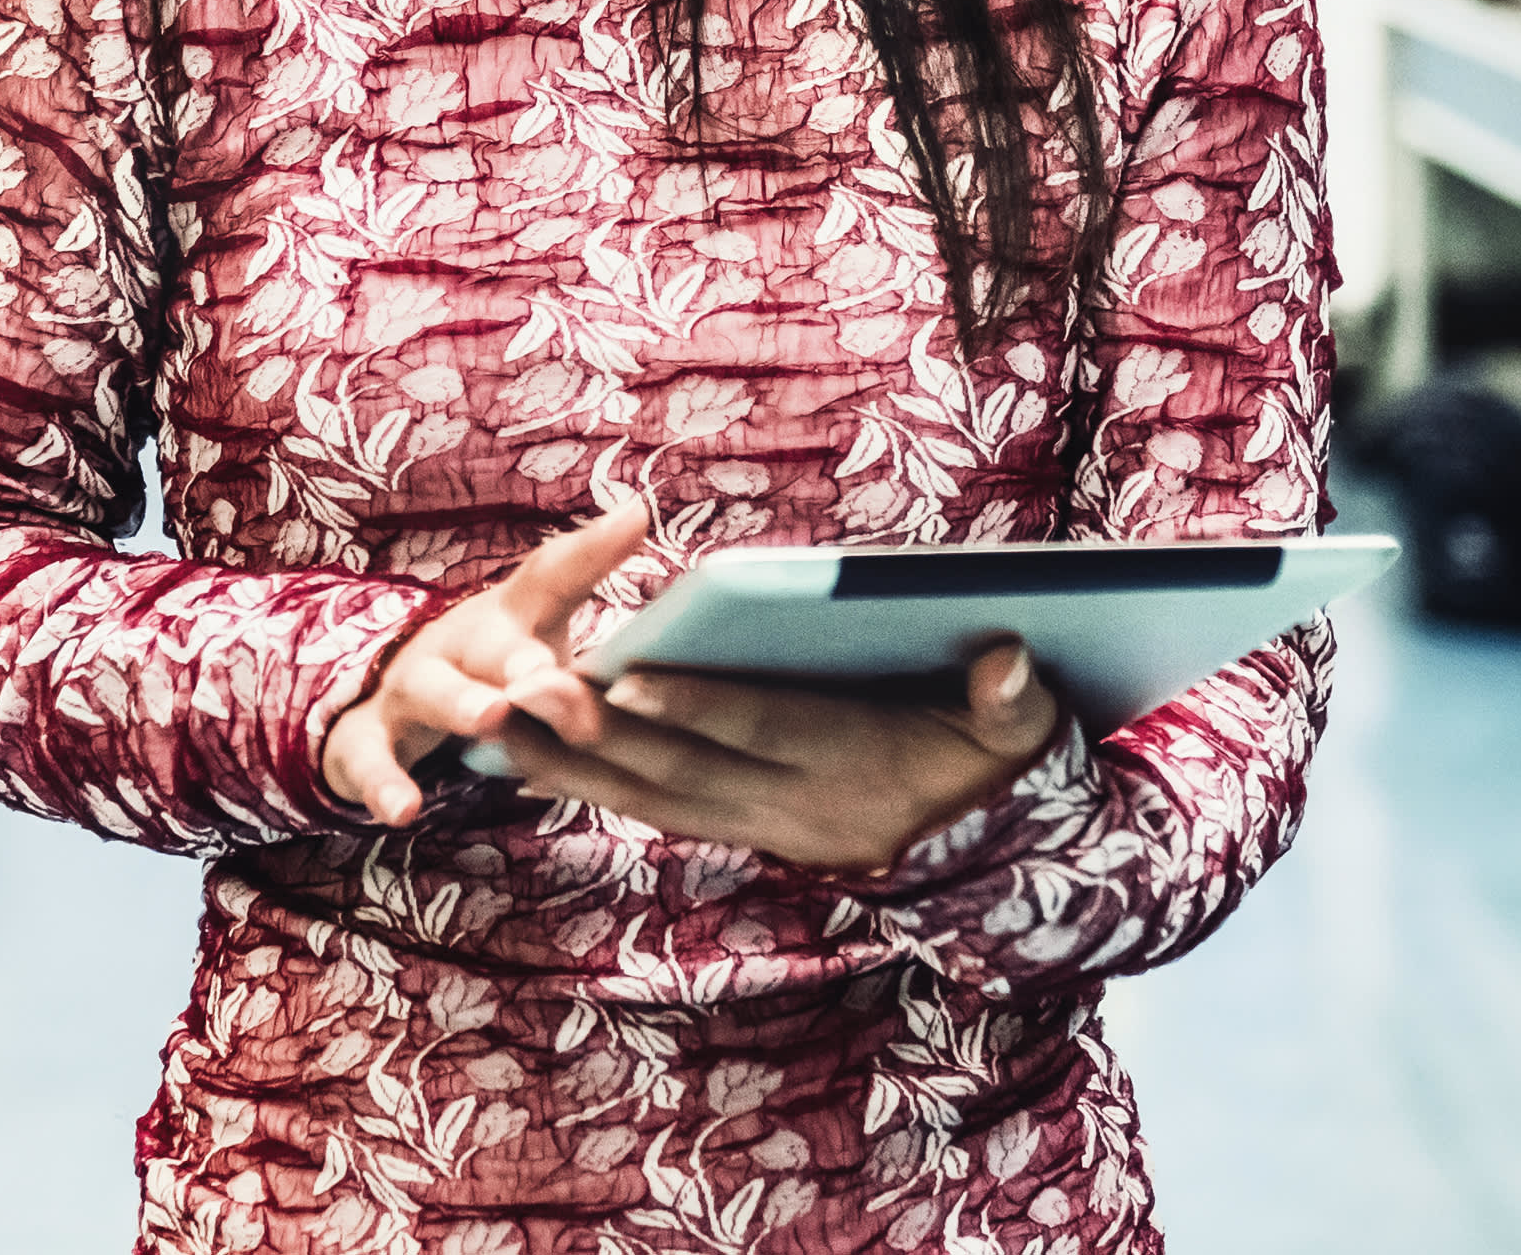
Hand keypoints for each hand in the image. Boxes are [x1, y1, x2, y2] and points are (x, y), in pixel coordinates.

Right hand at [321, 503, 650, 825]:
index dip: (593, 550)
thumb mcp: (542, 649)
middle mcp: (460, 643)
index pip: (553, 576)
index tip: (637, 519)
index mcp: (512, 619)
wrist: (385, 703)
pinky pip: (373, 761)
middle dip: (521, 655)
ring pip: (432, 691)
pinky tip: (405, 810)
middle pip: (492, 641)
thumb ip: (606, 653)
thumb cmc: (493, 673)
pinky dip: (386, 783)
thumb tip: (694, 616)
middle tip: (550, 672)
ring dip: (461, 703)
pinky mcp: (370, 738)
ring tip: (491, 717)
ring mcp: (412, 688)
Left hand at [490, 641, 1063, 874]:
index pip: (764, 729)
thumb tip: (1010, 660)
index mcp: (857, 764)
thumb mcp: (1022, 734)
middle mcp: (799, 806)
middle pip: (687, 771)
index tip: (626, 673)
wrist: (990, 861)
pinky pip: (659, 814)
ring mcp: (767, 828)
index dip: (697, 705)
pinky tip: (537, 766)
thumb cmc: (997, 767)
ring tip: (498, 732)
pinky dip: (597, 790)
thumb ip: (1013, 702)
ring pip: (657, 799)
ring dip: (577, 771)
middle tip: (525, 696)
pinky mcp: (747, 833)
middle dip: (603, 737)